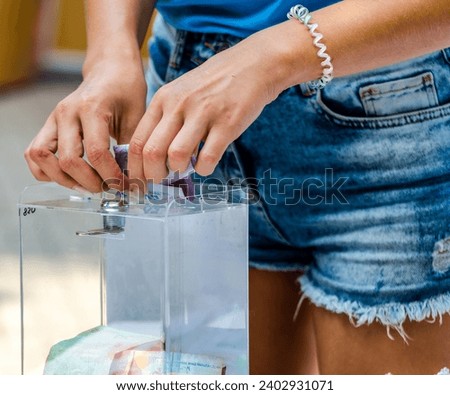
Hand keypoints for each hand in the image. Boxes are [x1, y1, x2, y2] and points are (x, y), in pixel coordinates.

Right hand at [25, 58, 146, 191]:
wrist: (110, 68)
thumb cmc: (126, 89)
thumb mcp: (136, 115)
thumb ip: (130, 147)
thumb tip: (129, 178)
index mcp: (91, 108)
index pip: (96, 153)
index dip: (111, 176)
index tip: (124, 185)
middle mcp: (67, 113)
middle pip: (68, 160)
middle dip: (91, 183)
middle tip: (109, 188)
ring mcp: (53, 119)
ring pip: (42, 158)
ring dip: (65, 180)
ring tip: (89, 185)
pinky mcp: (48, 125)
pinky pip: (34, 153)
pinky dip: (47, 170)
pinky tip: (70, 176)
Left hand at [127, 29, 288, 185]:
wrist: (252, 65)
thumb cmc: (214, 85)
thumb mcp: (181, 93)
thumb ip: (165, 120)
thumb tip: (153, 157)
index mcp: (163, 99)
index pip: (137, 140)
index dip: (135, 168)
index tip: (141, 181)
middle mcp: (179, 105)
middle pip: (152, 152)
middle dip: (154, 176)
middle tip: (161, 182)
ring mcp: (204, 113)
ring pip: (177, 155)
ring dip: (179, 171)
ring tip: (185, 169)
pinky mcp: (227, 123)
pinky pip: (208, 157)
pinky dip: (204, 169)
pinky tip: (206, 165)